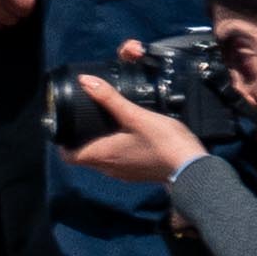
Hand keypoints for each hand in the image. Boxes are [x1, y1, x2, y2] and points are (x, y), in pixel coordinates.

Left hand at [59, 82, 198, 186]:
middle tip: (86, 120)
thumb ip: (110, 99)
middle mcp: (108, 168)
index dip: (63, 142)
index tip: (66, 126)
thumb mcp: (135, 115)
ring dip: (100, 145)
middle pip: (84, 157)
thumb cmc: (164, 142)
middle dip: (81, 140)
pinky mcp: (138, 174)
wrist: (193, 168)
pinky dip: (117, 150)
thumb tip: (86, 82)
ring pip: (102, 160)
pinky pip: (119, 162)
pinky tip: (129, 137)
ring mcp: (124, 174)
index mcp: (101, 156)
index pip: (68, 156)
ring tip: (106, 125)